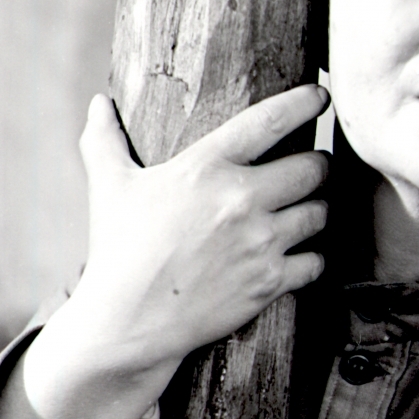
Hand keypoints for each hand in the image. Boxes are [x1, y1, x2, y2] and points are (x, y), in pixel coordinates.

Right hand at [64, 83, 330, 379]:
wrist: (129, 322)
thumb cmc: (118, 250)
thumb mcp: (109, 187)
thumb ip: (105, 140)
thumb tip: (97, 103)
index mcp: (206, 168)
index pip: (269, 121)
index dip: (303, 103)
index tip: (321, 96)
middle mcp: (240, 200)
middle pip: (312, 169)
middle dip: (317, 166)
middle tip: (312, 168)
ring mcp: (259, 243)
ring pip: (320, 214)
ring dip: (317, 210)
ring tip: (306, 211)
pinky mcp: (269, 282)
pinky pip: (316, 261)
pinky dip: (312, 258)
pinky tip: (301, 255)